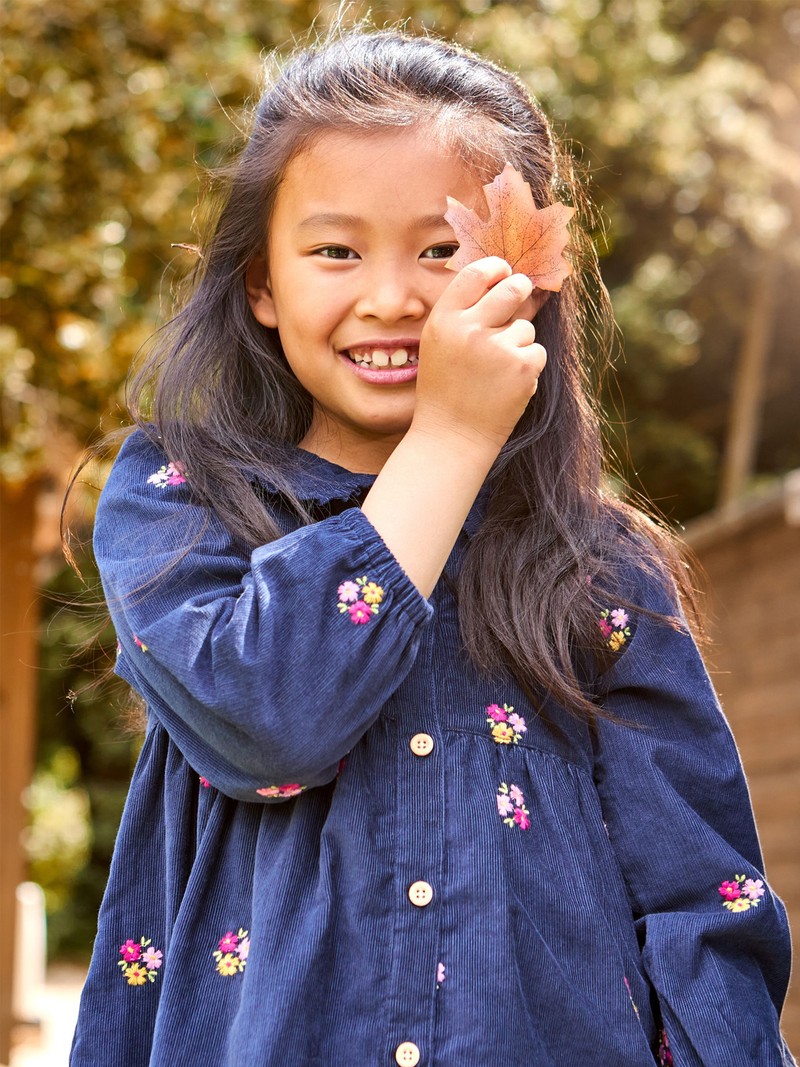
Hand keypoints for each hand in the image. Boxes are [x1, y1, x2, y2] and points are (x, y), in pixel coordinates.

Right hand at [413, 257, 546, 451]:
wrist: (452, 437)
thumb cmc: (446, 390)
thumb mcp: (442, 345)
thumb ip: (466, 314)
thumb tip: (506, 279)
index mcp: (444, 321)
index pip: (475, 274)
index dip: (496, 268)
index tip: (504, 272)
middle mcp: (469, 330)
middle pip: (511, 288)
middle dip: (520, 290)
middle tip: (520, 298)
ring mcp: (497, 348)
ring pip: (525, 326)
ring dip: (519, 343)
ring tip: (497, 371)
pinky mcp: (522, 366)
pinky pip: (537, 350)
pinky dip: (528, 366)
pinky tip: (508, 384)